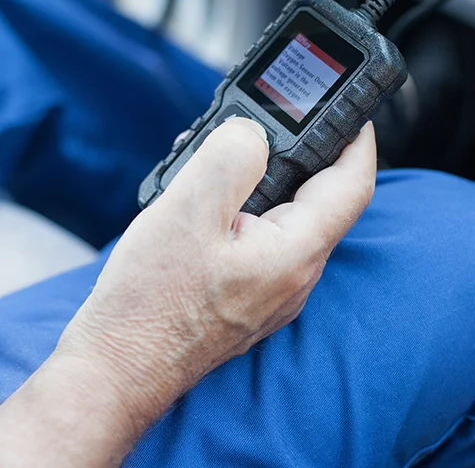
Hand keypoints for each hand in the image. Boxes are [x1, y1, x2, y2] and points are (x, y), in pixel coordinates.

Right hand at [57, 118, 377, 418]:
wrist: (118, 369)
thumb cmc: (150, 303)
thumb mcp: (189, 209)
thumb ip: (232, 157)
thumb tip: (253, 132)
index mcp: (296, 252)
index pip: (353, 183)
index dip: (356, 137)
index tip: (346, 105)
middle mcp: (294, 276)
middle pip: (319, 197)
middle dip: (297, 151)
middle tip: (266, 121)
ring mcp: (271, 291)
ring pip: (285, 217)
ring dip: (261, 179)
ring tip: (219, 156)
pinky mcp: (246, 296)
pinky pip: (260, 240)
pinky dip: (242, 209)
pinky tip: (204, 200)